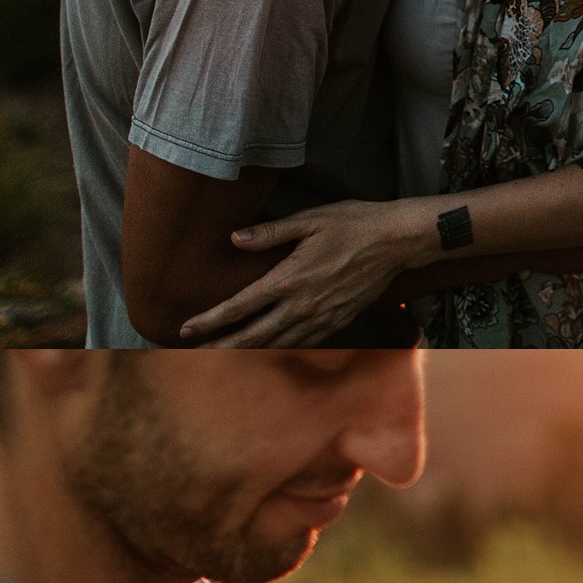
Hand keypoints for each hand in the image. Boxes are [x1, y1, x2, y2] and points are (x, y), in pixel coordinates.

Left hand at [180, 204, 415, 342]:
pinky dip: (278, 353)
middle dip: (221, 349)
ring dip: (247, 357)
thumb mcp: (309, 219)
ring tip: (222, 363)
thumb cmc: (352, 223)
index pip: (240, 306)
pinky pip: (300, 344)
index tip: (186, 330)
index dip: (210, 320)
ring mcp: (320, 319)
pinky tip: (264, 356)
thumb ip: (270, 233)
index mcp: (289, 278)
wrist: (396, 242)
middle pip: (252, 336)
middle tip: (193, 361)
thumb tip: (233, 239)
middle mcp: (301, 306)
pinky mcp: (336, 324)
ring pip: (275, 346)